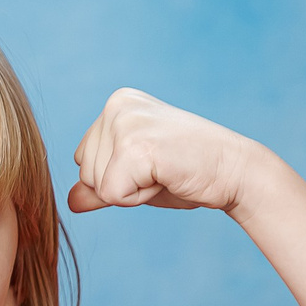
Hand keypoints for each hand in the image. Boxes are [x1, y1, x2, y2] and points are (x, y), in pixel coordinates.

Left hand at [69, 88, 265, 212]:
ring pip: (96, 185)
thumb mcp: (135, 177)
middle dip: (123, 184)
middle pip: (85, 173)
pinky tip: (166, 176)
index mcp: (117, 104)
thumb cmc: (188, 172)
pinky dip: (139, 197)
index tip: (153, 163)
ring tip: (165, 171)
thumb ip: (101, 185)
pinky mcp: (135, 146)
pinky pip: (112, 194)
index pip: (83, 160)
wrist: (236, 172)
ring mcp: (125, 123)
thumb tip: (70, 201)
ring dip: (132, 190)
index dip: (117, 175)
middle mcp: (117, 105)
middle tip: (162, 168)